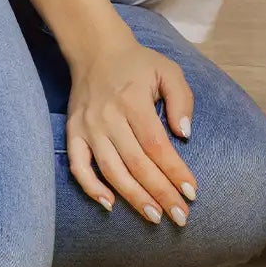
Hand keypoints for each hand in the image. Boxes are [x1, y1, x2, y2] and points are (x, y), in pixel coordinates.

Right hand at [64, 25, 198, 225]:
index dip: (174, 171)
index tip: (192, 192)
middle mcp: (109, 117)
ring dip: (133, 197)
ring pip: (112, 171)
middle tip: (179, 217)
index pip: (157, 145)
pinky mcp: (73, 133)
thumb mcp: (168, 70)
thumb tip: (184, 135)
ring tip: (154, 216)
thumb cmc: (138, 63)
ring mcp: (88, 127)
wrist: (96, 50)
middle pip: (137, 164)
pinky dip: (91, 188)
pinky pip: (79, 167)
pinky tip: (109, 204)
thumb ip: (181, 100)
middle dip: (160, 193)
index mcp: (134, 100)